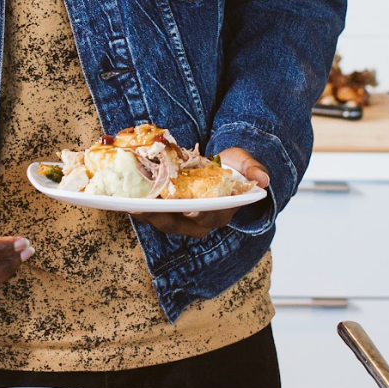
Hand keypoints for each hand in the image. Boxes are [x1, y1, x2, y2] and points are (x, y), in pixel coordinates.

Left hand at [132, 148, 268, 239]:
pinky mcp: (170, 213)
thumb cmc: (233, 168)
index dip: (196, 214)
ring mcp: (184, 219)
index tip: (186, 208)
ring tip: (128, 205)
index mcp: (221, 211)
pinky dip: (140, 209)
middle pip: (179, 224)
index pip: (207, 217)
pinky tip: (125, 201)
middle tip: (142, 207)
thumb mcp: (245, 163)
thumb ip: (254, 169)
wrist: (221, 168)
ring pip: (163, 222)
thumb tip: (263, 180)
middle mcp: (201, 221)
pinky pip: (154, 215)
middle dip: (160, 217)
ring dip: (145, 215)